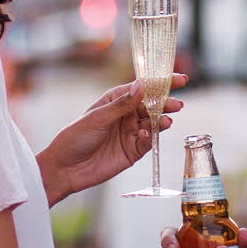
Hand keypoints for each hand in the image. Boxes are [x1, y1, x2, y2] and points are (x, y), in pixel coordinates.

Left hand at [37, 74, 187, 204]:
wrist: (65, 168)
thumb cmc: (75, 137)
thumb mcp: (98, 117)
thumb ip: (121, 104)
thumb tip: (141, 86)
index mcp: (115, 101)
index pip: (142, 88)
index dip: (161, 83)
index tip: (181, 79)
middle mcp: (125, 115)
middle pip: (151, 106)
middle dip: (166, 103)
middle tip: (177, 104)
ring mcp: (130, 133)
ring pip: (153, 124)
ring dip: (162, 121)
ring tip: (167, 121)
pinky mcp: (133, 151)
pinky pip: (148, 142)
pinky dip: (151, 137)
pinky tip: (148, 134)